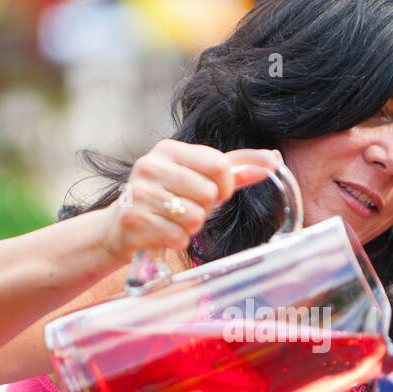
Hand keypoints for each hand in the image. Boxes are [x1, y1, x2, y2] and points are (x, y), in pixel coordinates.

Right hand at [100, 141, 281, 260]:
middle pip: (208, 194)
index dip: (225, 186)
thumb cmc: (166, 200)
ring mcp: (141, 193)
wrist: (119, 227)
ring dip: (190, 228)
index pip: (219, 165)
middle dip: (205, 209)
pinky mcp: (135, 220)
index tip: (216, 194)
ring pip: (194, 218)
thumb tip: (273, 158)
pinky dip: (176, 241)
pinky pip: (178, 237)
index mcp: (169, 150)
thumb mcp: (196, 178)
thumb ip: (234, 170)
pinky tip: (162, 234)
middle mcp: (151, 166)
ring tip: (173, 222)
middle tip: (186, 209)